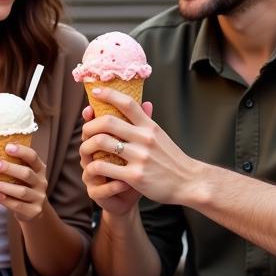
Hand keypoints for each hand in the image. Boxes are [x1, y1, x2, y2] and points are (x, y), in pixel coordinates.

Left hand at [0, 143, 47, 223]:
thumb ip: (13, 163)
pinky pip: (18, 205)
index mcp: (40, 169)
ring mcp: (39, 197)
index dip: (21, 151)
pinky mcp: (33, 211)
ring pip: (22, 191)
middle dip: (10, 168)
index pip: (33, 157)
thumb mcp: (21, 173)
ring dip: (4, 186)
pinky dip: (5, 200)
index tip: (7, 147)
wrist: (31, 210)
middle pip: (27, 173)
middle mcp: (42, 182)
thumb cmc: (21, 186)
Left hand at [79, 87, 196, 207]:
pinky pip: (104, 167)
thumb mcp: (161, 136)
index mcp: (150, 127)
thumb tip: (144, 102)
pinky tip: (92, 168)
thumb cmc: (172, 160)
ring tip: (85, 150)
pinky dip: (93, 166)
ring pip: (101, 142)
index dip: (109, 94)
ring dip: (86, 145)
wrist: (190, 183)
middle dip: (89, 125)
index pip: (127, 103)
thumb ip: (148, 122)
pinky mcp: (135, 176)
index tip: (95, 91)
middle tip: (84, 131)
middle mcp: (144, 138)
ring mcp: (139, 157)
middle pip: (108, 121)